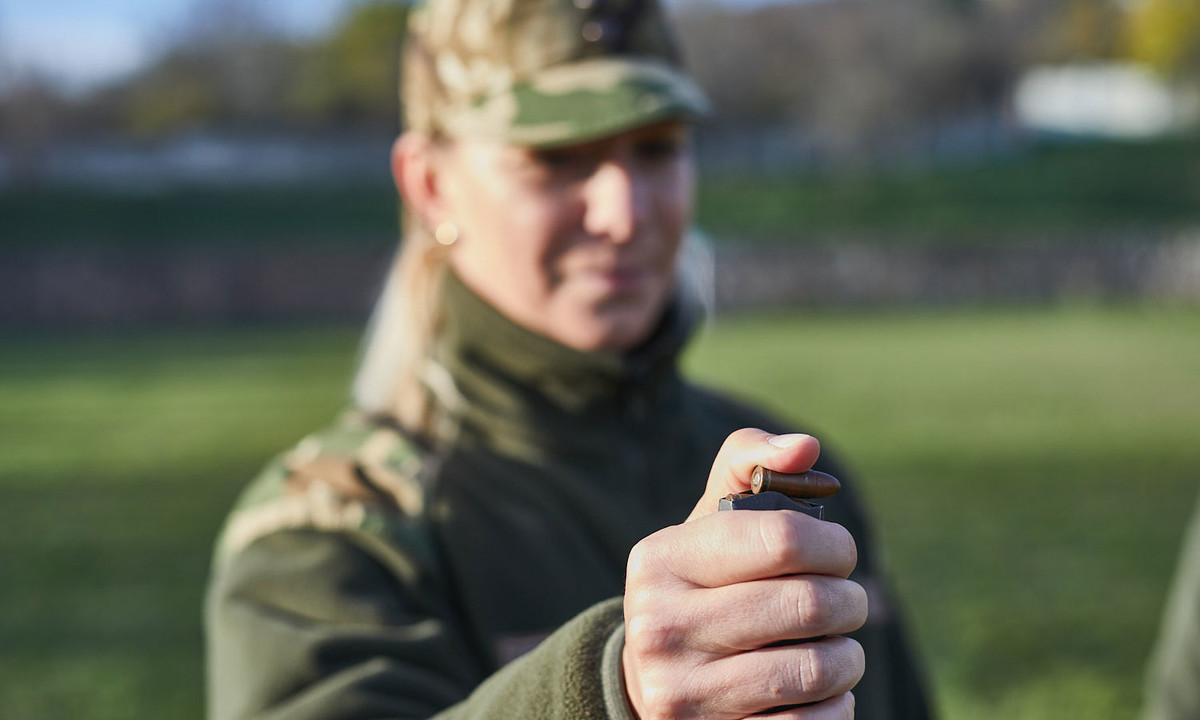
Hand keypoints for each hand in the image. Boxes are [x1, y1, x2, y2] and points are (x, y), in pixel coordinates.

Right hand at [622, 429, 866, 718]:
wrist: (651, 682)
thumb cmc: (701, 585)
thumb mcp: (709, 522)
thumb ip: (750, 464)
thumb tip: (805, 448)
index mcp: (660, 560)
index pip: (783, 539)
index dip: (835, 545)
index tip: (840, 554)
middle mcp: (660, 627)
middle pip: (810, 604)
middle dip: (850, 602)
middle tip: (847, 602)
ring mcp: (683, 693)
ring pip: (818, 669)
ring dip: (848, 658)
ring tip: (834, 647)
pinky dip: (836, 705)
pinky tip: (817, 692)